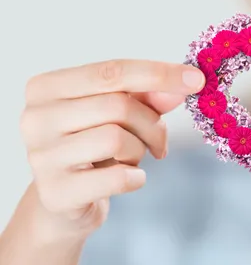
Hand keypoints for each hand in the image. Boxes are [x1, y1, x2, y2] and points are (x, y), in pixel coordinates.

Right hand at [19, 60, 204, 239]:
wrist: (67, 199)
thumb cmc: (94, 144)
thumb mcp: (119, 113)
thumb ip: (149, 95)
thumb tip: (183, 83)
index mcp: (47, 87)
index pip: (112, 71)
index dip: (159, 74)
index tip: (196, 80)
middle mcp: (35, 117)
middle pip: (118, 105)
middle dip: (152, 124)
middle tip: (160, 142)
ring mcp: (40, 156)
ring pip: (116, 139)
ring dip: (140, 151)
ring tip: (132, 159)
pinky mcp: (55, 192)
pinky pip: (117, 177)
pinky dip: (135, 178)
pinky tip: (128, 179)